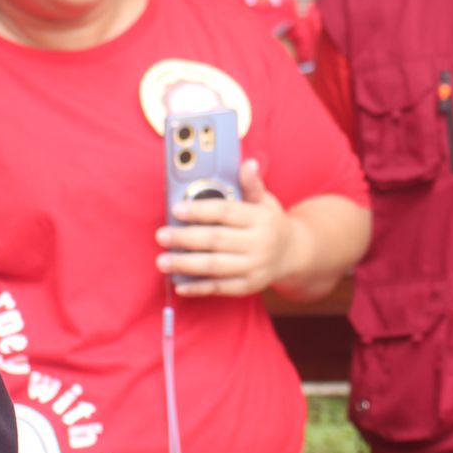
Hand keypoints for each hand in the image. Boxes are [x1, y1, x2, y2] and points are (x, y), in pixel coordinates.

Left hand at [155, 159, 307, 297]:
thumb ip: (251, 184)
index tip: (177, 209)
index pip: (227, 213)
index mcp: (261, 219)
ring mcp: (254, 268)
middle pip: (216, 240)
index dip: (200, 210)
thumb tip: (248, 164)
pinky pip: (219, 288)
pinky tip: (179, 284)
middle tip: (161, 235)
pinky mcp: (248, 286)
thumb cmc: (269, 223)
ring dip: (186, 264)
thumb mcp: (264, 201)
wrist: (291, 254)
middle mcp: (259, 244)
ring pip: (215, 266)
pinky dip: (198, 288)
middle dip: (185, 238)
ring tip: (163, 261)